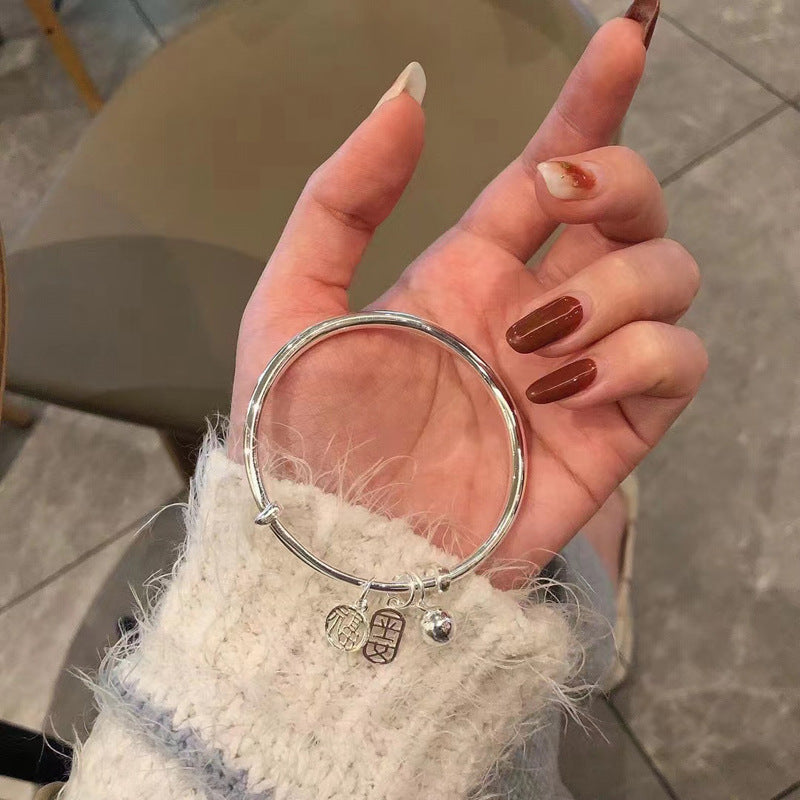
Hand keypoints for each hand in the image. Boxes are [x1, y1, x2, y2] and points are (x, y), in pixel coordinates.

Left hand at [230, 17, 706, 581]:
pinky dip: (637, 356)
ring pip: (668, 277)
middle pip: (634, 208)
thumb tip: (408, 91)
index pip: (553, 167)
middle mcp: (536, 307)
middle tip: (559, 200)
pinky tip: (562, 387)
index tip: (625, 38)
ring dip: (612, 287)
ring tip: (532, 340)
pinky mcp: (611, 434)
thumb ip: (342, 196)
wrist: (339, 554)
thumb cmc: (304, 437)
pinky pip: (678, 363)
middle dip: (618, 178)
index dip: (593, 101)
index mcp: (471, 269)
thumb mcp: (293, 305)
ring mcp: (580, 370)